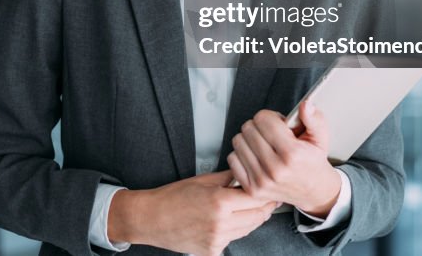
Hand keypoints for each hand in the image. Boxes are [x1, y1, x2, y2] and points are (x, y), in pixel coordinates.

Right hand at [108, 170, 276, 255]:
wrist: (151, 218)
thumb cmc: (172, 197)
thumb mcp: (203, 180)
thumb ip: (228, 178)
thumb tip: (246, 174)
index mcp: (219, 202)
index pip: (256, 199)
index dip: (266, 194)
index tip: (269, 189)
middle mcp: (221, 223)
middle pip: (257, 217)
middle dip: (264, 207)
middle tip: (267, 198)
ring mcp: (218, 239)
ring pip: (248, 229)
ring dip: (252, 218)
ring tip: (247, 207)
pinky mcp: (213, 251)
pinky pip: (233, 239)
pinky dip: (235, 230)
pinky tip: (228, 221)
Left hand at [226, 102, 340, 216]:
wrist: (314, 192)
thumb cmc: (313, 162)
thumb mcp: (320, 138)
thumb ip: (314, 119)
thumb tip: (305, 105)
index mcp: (292, 154)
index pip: (263, 119)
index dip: (270, 116)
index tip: (276, 122)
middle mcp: (275, 169)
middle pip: (248, 128)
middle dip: (258, 126)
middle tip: (271, 134)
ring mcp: (262, 180)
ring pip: (238, 142)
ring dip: (248, 139)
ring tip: (263, 144)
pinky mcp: (252, 188)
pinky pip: (232, 159)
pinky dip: (241, 154)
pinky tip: (255, 156)